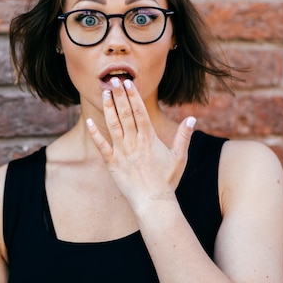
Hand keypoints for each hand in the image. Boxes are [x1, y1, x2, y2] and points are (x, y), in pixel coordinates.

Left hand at [86, 77, 195, 210]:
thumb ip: (184, 136)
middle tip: (113, 79)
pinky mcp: (112, 163)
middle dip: (119, 95)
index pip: (140, 112)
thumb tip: (192, 118)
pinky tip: (89, 121)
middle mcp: (134, 142)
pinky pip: (102, 145)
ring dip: (108, 108)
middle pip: (125, 114)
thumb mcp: (179, 157)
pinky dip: (95, 133)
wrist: (153, 202)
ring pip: (113, 125)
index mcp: (149, 139)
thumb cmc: (167, 181)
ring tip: (104, 92)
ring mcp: (122, 152)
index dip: (133, 96)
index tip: (127, 82)